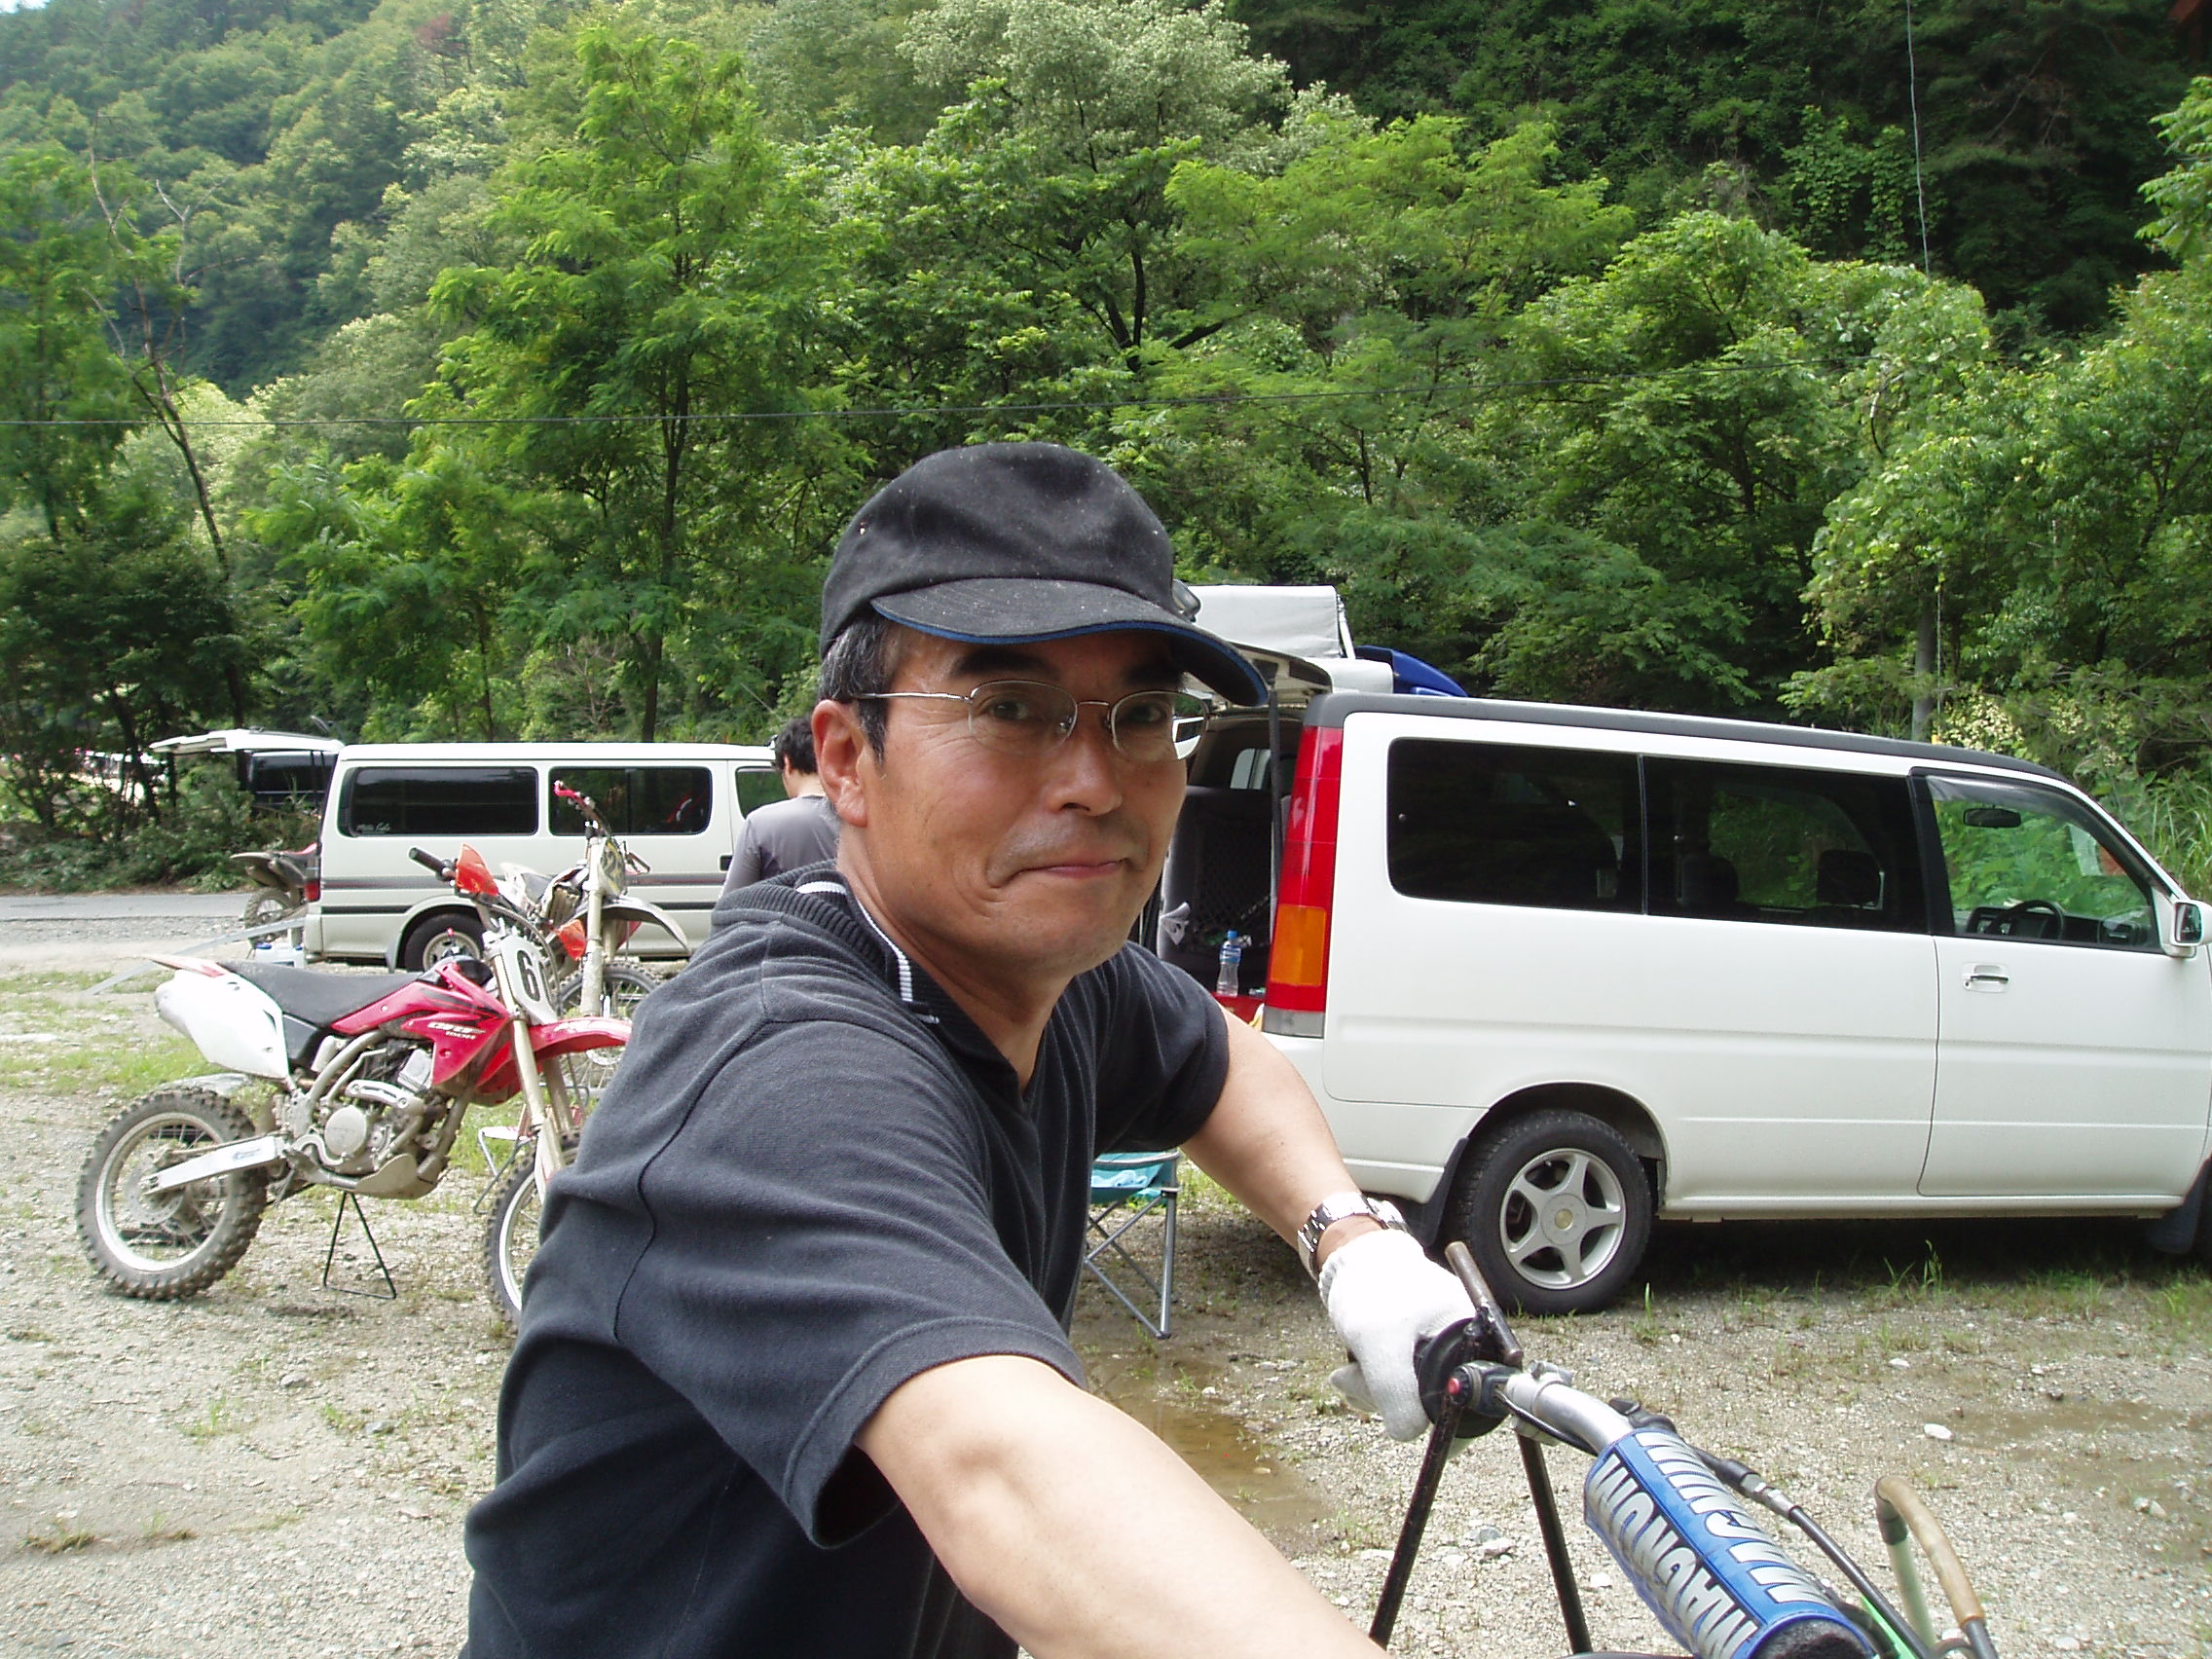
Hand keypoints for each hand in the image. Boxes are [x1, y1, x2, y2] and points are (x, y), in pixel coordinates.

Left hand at [1318, 1228, 1473, 1440]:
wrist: (1349, 1258)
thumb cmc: (1372, 1288)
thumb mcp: (1378, 1340)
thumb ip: (1393, 1389)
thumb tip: (1408, 1434)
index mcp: (1475, 1335)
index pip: (1478, 1399)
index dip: (1451, 1423)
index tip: (1420, 1433)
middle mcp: (1466, 1344)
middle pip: (1443, 1404)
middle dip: (1393, 1405)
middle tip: (1353, 1387)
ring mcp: (1441, 1349)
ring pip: (1415, 1400)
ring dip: (1376, 1397)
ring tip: (1347, 1375)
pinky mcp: (1417, 1355)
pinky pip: (1400, 1389)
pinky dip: (1374, 1388)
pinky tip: (1350, 1374)